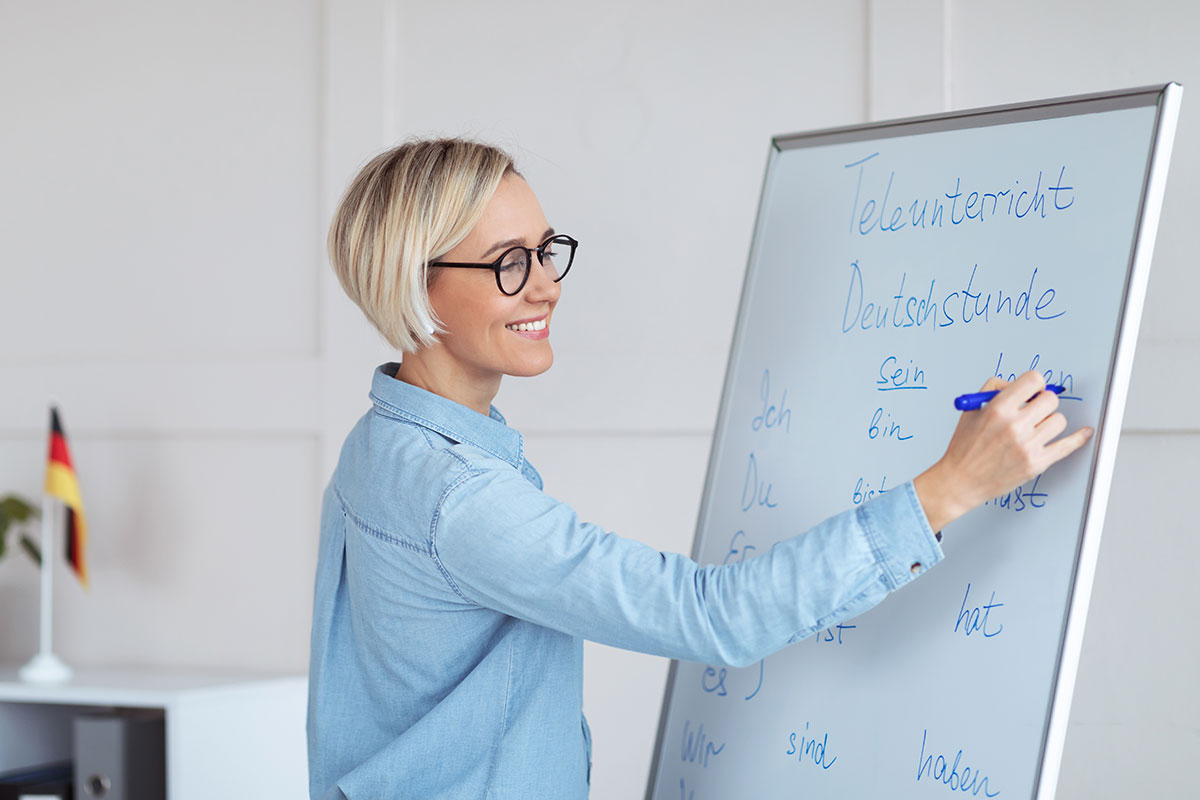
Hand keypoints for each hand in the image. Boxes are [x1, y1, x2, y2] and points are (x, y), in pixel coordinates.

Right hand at [912, 371, 1093, 533]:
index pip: (1034, 380)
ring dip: (1049, 421)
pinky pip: (1067, 446)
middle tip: (1034, 410)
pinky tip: (1085, 432)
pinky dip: (1079, 438)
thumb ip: (995, 389)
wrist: (961, 481)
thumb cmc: (964, 447)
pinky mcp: (1037, 463)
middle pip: (1050, 400)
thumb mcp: (971, 409)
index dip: (1035, 384)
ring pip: (1059, 421)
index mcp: (998, 409)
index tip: (1033, 390)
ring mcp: (1028, 446)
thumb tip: (1022, 385)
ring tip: (1035, 428)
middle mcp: (1015, 426)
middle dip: (1043, 402)